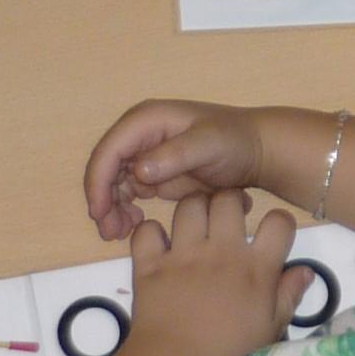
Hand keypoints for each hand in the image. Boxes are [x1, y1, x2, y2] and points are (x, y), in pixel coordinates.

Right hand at [84, 100, 264, 241]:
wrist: (256, 150)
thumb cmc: (235, 141)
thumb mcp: (209, 145)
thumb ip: (176, 155)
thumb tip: (139, 171)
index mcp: (146, 120)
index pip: (109, 151)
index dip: (98, 182)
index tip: (99, 213)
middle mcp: (139, 134)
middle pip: (106, 169)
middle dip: (102, 201)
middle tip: (109, 233)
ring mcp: (145, 154)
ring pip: (113, 185)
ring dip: (112, 209)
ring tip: (119, 234)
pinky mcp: (153, 172)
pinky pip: (128, 193)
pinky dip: (125, 210)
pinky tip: (134, 226)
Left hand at [119, 190, 308, 355]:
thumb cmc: (228, 353)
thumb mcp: (269, 329)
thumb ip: (289, 296)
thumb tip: (306, 271)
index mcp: (256, 268)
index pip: (279, 221)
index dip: (279, 222)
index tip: (272, 234)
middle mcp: (221, 252)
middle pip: (229, 198)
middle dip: (232, 201)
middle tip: (228, 219)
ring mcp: (183, 255)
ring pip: (189, 205)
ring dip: (194, 210)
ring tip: (195, 226)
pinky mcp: (149, 264)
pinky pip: (147, 230)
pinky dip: (151, 233)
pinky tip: (159, 245)